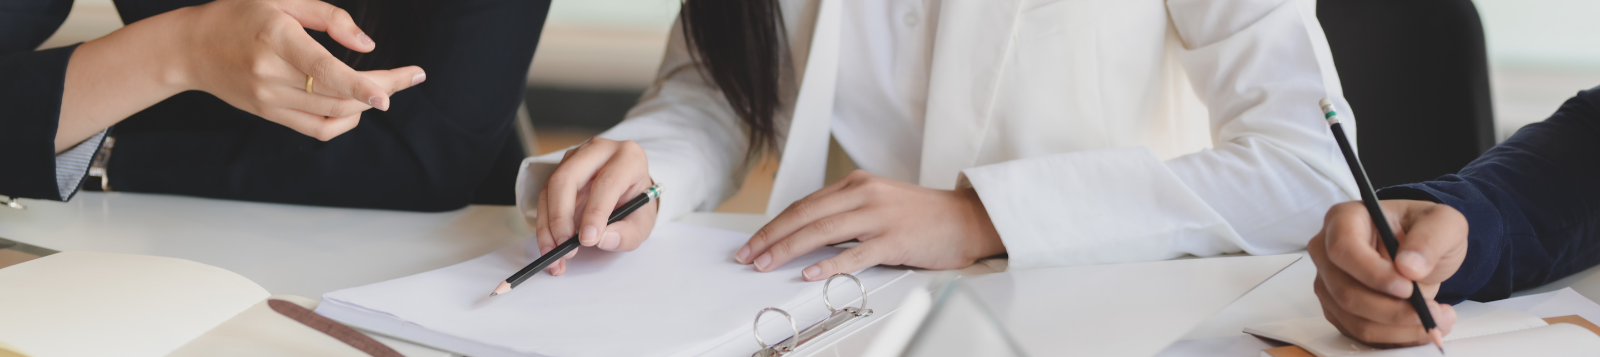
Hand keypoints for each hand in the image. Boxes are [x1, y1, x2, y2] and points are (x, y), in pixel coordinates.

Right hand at [175, 0, 425, 139]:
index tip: (390, 93)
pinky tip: (356, 105)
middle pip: (338, 94)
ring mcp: (269, 99)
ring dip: (366, 104)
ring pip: (332, 114)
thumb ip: (329, 17)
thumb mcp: (281, 0)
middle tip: (411, 76)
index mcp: (276, 38)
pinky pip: (317, 129)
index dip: (360, 85)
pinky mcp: (269, 115)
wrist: (190, 48)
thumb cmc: (239, 15)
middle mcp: (271, 73)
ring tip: (385, 86)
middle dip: (381, 88)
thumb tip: (368, 45)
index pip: (324, 69)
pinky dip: (345, 121)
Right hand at [534, 138, 658, 275]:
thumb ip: (628, 234)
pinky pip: (544, 196)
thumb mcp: (643, 222)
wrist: (629, 190)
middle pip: (568, 178)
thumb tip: (603, 240)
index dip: (595, 212)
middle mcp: (599, 150)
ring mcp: (576, 157)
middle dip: (561, 217)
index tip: (587, 239)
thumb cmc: (636, 203)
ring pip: (550, 188)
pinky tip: (549, 245)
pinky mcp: (560, 169)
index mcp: (628, 158)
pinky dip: (544, 225)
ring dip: (548, 225)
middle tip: (564, 246)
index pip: (607, 182)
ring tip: (554, 253)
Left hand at [735, 170, 1005, 280]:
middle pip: (806, 215)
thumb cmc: (922, 216)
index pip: (805, 204)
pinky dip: (829, 264)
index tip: (754, 242)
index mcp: (857, 183)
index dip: (775, 224)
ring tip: (766, 263)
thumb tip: (806, 236)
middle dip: (772, 236)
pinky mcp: (895, 240)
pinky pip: (855, 254)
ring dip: (788, 249)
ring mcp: (880, 216)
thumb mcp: (879, 202)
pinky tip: (809, 273)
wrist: (967, 219)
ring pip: (822, 231)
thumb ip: (846, 213)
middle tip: (748, 255)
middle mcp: (865, 194)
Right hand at [1309, 200, 1467, 346]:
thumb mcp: (1444, 224)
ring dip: (1397, 327)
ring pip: (1352, 317)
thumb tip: (1409, 266)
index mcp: (1344, 219)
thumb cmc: (1424, 231)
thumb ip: (1430, 239)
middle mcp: (1326, 251)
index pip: (1343, 249)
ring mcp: (1328, 282)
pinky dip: (1394, 336)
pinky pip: (1359, 332)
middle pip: (1344, 291)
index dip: (1372, 273)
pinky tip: (1419, 326)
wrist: (1420, 253)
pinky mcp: (1337, 308)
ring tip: (1436, 318)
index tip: (1408, 288)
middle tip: (1431, 311)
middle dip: (1391, 309)